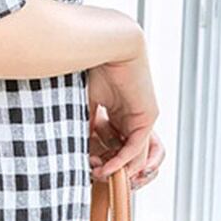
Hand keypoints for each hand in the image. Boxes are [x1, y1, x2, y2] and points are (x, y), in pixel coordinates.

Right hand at [87, 34, 160, 185]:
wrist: (106, 45)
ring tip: (98, 175)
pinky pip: (136, 147)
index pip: (113, 145)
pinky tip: (107, 169)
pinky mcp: (147, 116)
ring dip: (116, 169)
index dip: (99, 159)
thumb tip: (73, 152)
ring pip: (135, 155)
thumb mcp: (83, 106)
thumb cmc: (91, 68)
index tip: (84, 167)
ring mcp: (142, 117)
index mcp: (118, 113)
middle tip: (91, 175)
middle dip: (108, 168)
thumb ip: (83, 128)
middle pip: (126, 154)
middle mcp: (132, 116)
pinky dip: (122, 161)